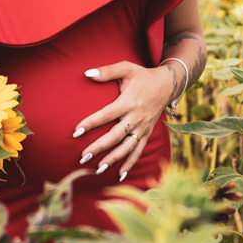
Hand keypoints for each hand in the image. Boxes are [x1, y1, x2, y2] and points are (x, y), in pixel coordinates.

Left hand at [73, 60, 171, 180]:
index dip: (91, 123)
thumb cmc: (143, 76)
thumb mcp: (126, 68)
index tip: (76, 131)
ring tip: (97, 169)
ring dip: (112, 159)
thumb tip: (87, 73)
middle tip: (83, 156)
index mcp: (128, 102)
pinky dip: (130, 164)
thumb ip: (107, 71)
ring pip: (126, 147)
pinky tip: (119, 175)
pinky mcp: (146, 133)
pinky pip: (138, 151)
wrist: (167, 85)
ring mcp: (142, 128)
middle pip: (115, 136)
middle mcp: (136, 117)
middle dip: (99, 147)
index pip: (106, 115)